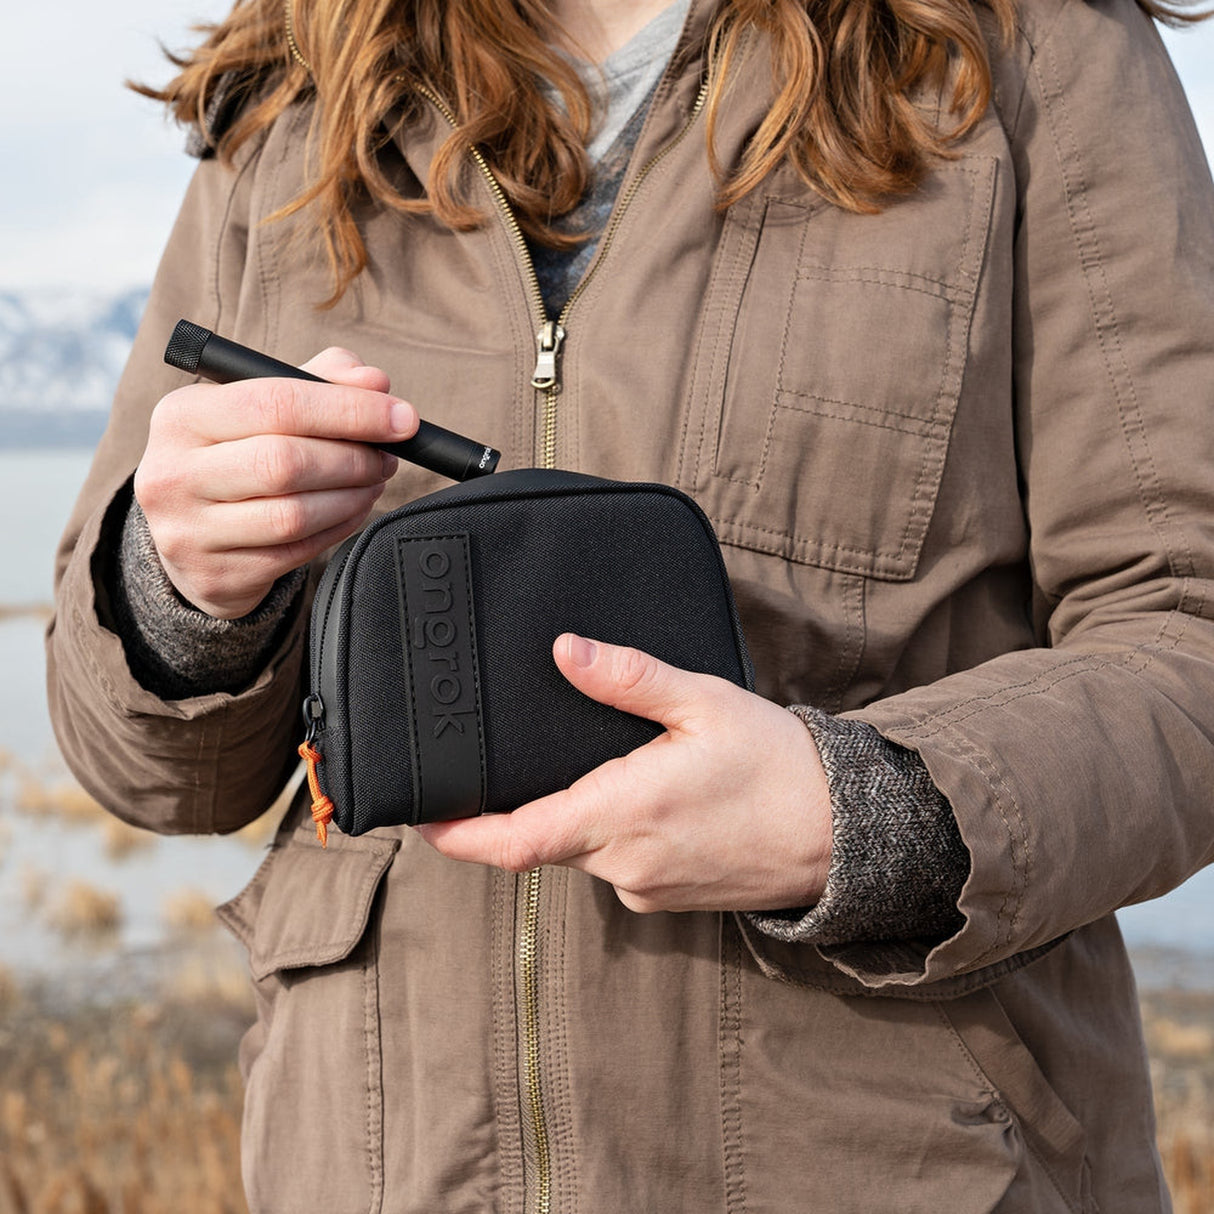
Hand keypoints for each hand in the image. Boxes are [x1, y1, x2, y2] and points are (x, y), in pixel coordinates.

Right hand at [135, 348, 416, 617]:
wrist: (189, 533)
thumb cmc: (236, 454)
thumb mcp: (261, 406)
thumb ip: (319, 382)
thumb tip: (374, 381)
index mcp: (182, 415)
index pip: (276, 402)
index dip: (350, 410)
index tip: (402, 417)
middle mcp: (174, 472)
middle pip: (285, 462)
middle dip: (354, 458)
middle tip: (387, 456)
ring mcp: (191, 531)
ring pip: (295, 514)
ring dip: (353, 495)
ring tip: (374, 480)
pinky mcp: (217, 574)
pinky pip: (298, 551)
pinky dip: (341, 527)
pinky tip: (354, 508)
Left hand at [415, 635, 833, 913]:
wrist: (844, 834)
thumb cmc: (777, 765)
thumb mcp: (704, 703)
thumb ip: (628, 678)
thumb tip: (564, 651)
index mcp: (625, 814)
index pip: (517, 842)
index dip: (461, 835)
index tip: (423, 817)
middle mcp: (625, 863)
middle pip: (542, 840)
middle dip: (523, 807)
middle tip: (515, 759)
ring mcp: (645, 888)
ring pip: (580, 850)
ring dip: (574, 814)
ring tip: (606, 765)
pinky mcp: (665, 899)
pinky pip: (615, 863)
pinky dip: (609, 831)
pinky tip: (645, 797)